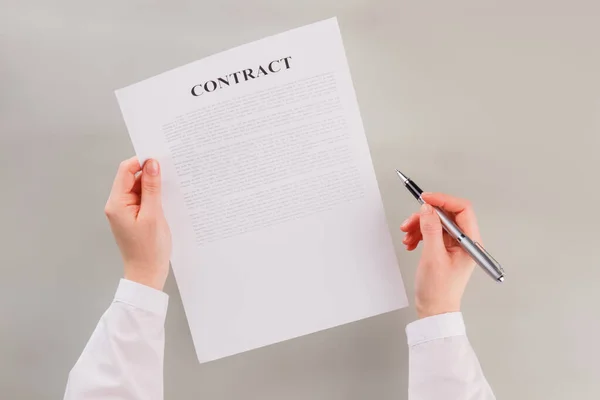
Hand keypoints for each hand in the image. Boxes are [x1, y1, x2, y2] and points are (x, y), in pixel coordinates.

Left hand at [104, 157, 171, 290]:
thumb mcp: (153, 215)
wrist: (147, 274)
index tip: (160, 158)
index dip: (141, 161)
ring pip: (138, 188)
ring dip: (153, 185)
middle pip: (131, 178)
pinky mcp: (133, 216)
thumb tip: (152, 164)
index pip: (125, 170)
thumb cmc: (149, 249)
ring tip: (170, 188)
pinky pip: (142, 199)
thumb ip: (151, 188)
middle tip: (170, 171)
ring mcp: (124, 211)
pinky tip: (166, 198)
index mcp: (116, 203)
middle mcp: (117, 204)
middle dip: (149, 173)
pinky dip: (153, 196)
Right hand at [400, 192, 480, 318]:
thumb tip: (428, 209)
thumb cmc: (439, 291)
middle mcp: (465, 242)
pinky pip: (431, 233)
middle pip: (446, 215)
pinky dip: (419, 235)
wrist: (434, 310)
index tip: (425, 199)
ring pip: (436, 223)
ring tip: (407, 236)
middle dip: (426, 216)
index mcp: (470, 242)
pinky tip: (411, 242)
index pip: (462, 209)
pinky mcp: (444, 249)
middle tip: (410, 222)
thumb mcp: (433, 256)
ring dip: (419, 226)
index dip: (443, 201)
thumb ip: (431, 229)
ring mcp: (454, 246)